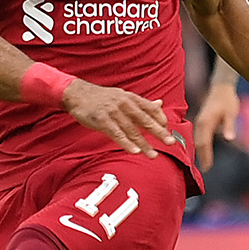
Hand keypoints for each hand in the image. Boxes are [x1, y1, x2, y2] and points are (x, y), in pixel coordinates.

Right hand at [61, 80, 176, 156]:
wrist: (77, 94)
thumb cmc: (102, 97)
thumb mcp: (123, 96)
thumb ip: (142, 103)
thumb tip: (160, 104)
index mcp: (131, 98)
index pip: (151, 108)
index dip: (160, 118)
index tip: (168, 129)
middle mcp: (124, 104)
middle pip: (145, 120)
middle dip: (159, 132)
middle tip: (171, 143)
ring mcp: (113, 112)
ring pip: (132, 130)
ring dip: (144, 144)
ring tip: (153, 155)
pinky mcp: (102, 120)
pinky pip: (117, 134)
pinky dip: (126, 143)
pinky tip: (135, 151)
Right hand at [192, 84, 239, 171]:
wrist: (221, 88)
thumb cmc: (228, 100)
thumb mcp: (231, 113)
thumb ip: (229, 126)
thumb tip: (229, 139)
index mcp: (206, 122)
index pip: (204, 143)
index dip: (205, 156)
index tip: (208, 168)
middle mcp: (199, 123)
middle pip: (198, 144)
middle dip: (202, 157)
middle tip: (205, 170)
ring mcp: (199, 122)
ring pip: (197, 140)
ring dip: (200, 152)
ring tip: (204, 164)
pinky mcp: (201, 122)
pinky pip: (198, 136)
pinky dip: (200, 145)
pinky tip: (203, 151)